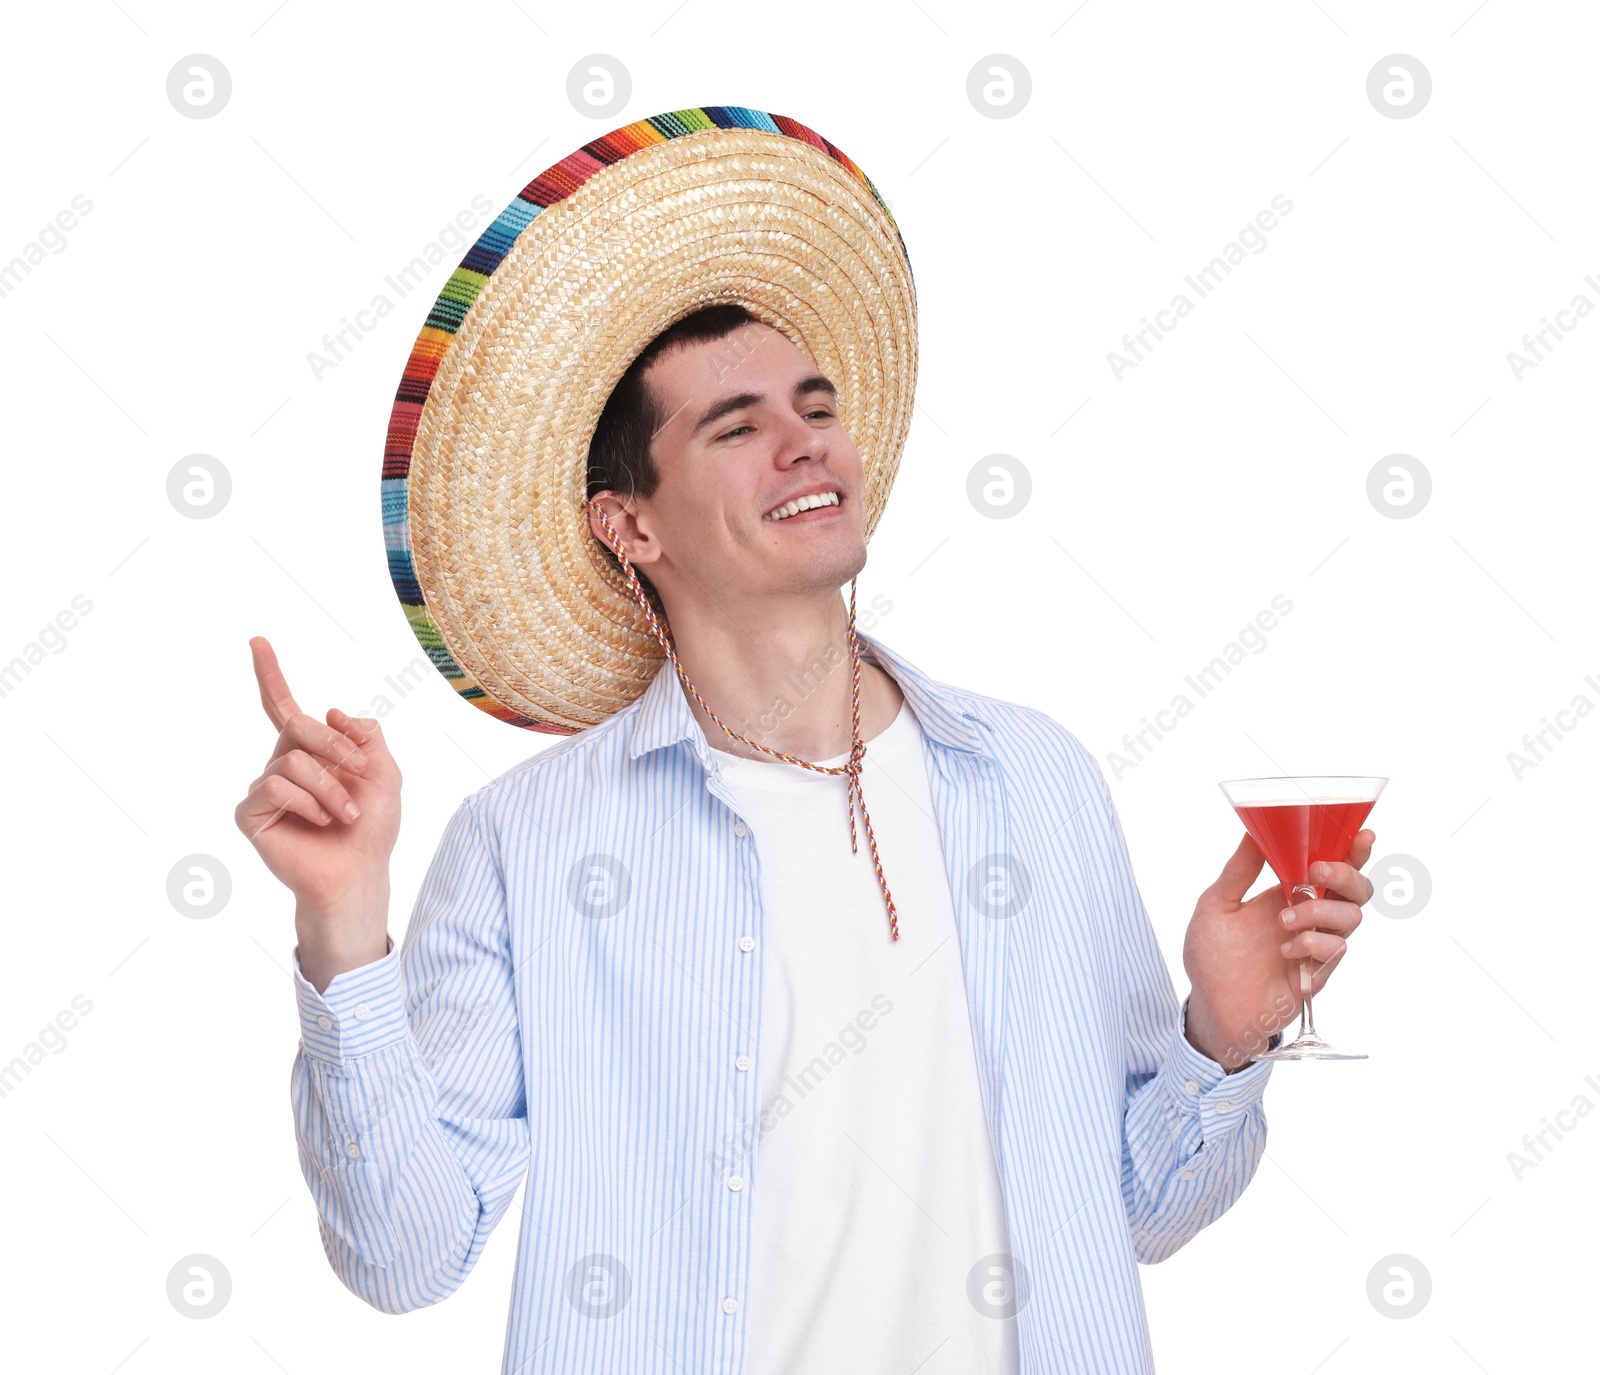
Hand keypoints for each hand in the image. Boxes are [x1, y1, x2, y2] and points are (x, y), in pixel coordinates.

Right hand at [233, 637, 400, 982]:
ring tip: (345, 814)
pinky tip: (320, 822)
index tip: (258, 640)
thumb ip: (365, 735)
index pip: (284, 707)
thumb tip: (329, 710)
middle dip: (333, 745)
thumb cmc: (372, 827)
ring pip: (292, 760)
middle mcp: (284, 764)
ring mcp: (266, 788)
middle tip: (358, 770)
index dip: (271, 674)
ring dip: (330, 787)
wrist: (360, 873)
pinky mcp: (252, 813)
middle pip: (296, 724)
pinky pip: (275, 787)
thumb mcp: (386, 772)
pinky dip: (308, 803)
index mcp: (312, 751)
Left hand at [1181, 829, 1375, 1070]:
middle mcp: (1308, 917)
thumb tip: (1254, 832)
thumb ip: (1238, 870)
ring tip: (1284, 921)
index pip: (1330, 867)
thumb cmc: (1212, 955)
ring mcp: (1315, 945)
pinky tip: (1285, 950)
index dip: (1352, 850)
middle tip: (1317, 872)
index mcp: (1287, 893)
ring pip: (1351, 917)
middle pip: (1355, 890)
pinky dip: (1312, 944)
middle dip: (1346, 875)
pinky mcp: (1318, 973)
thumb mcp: (1216, 904)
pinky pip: (1335, 951)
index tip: (1363, 833)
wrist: (1210, 1006)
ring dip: (1321, 911)